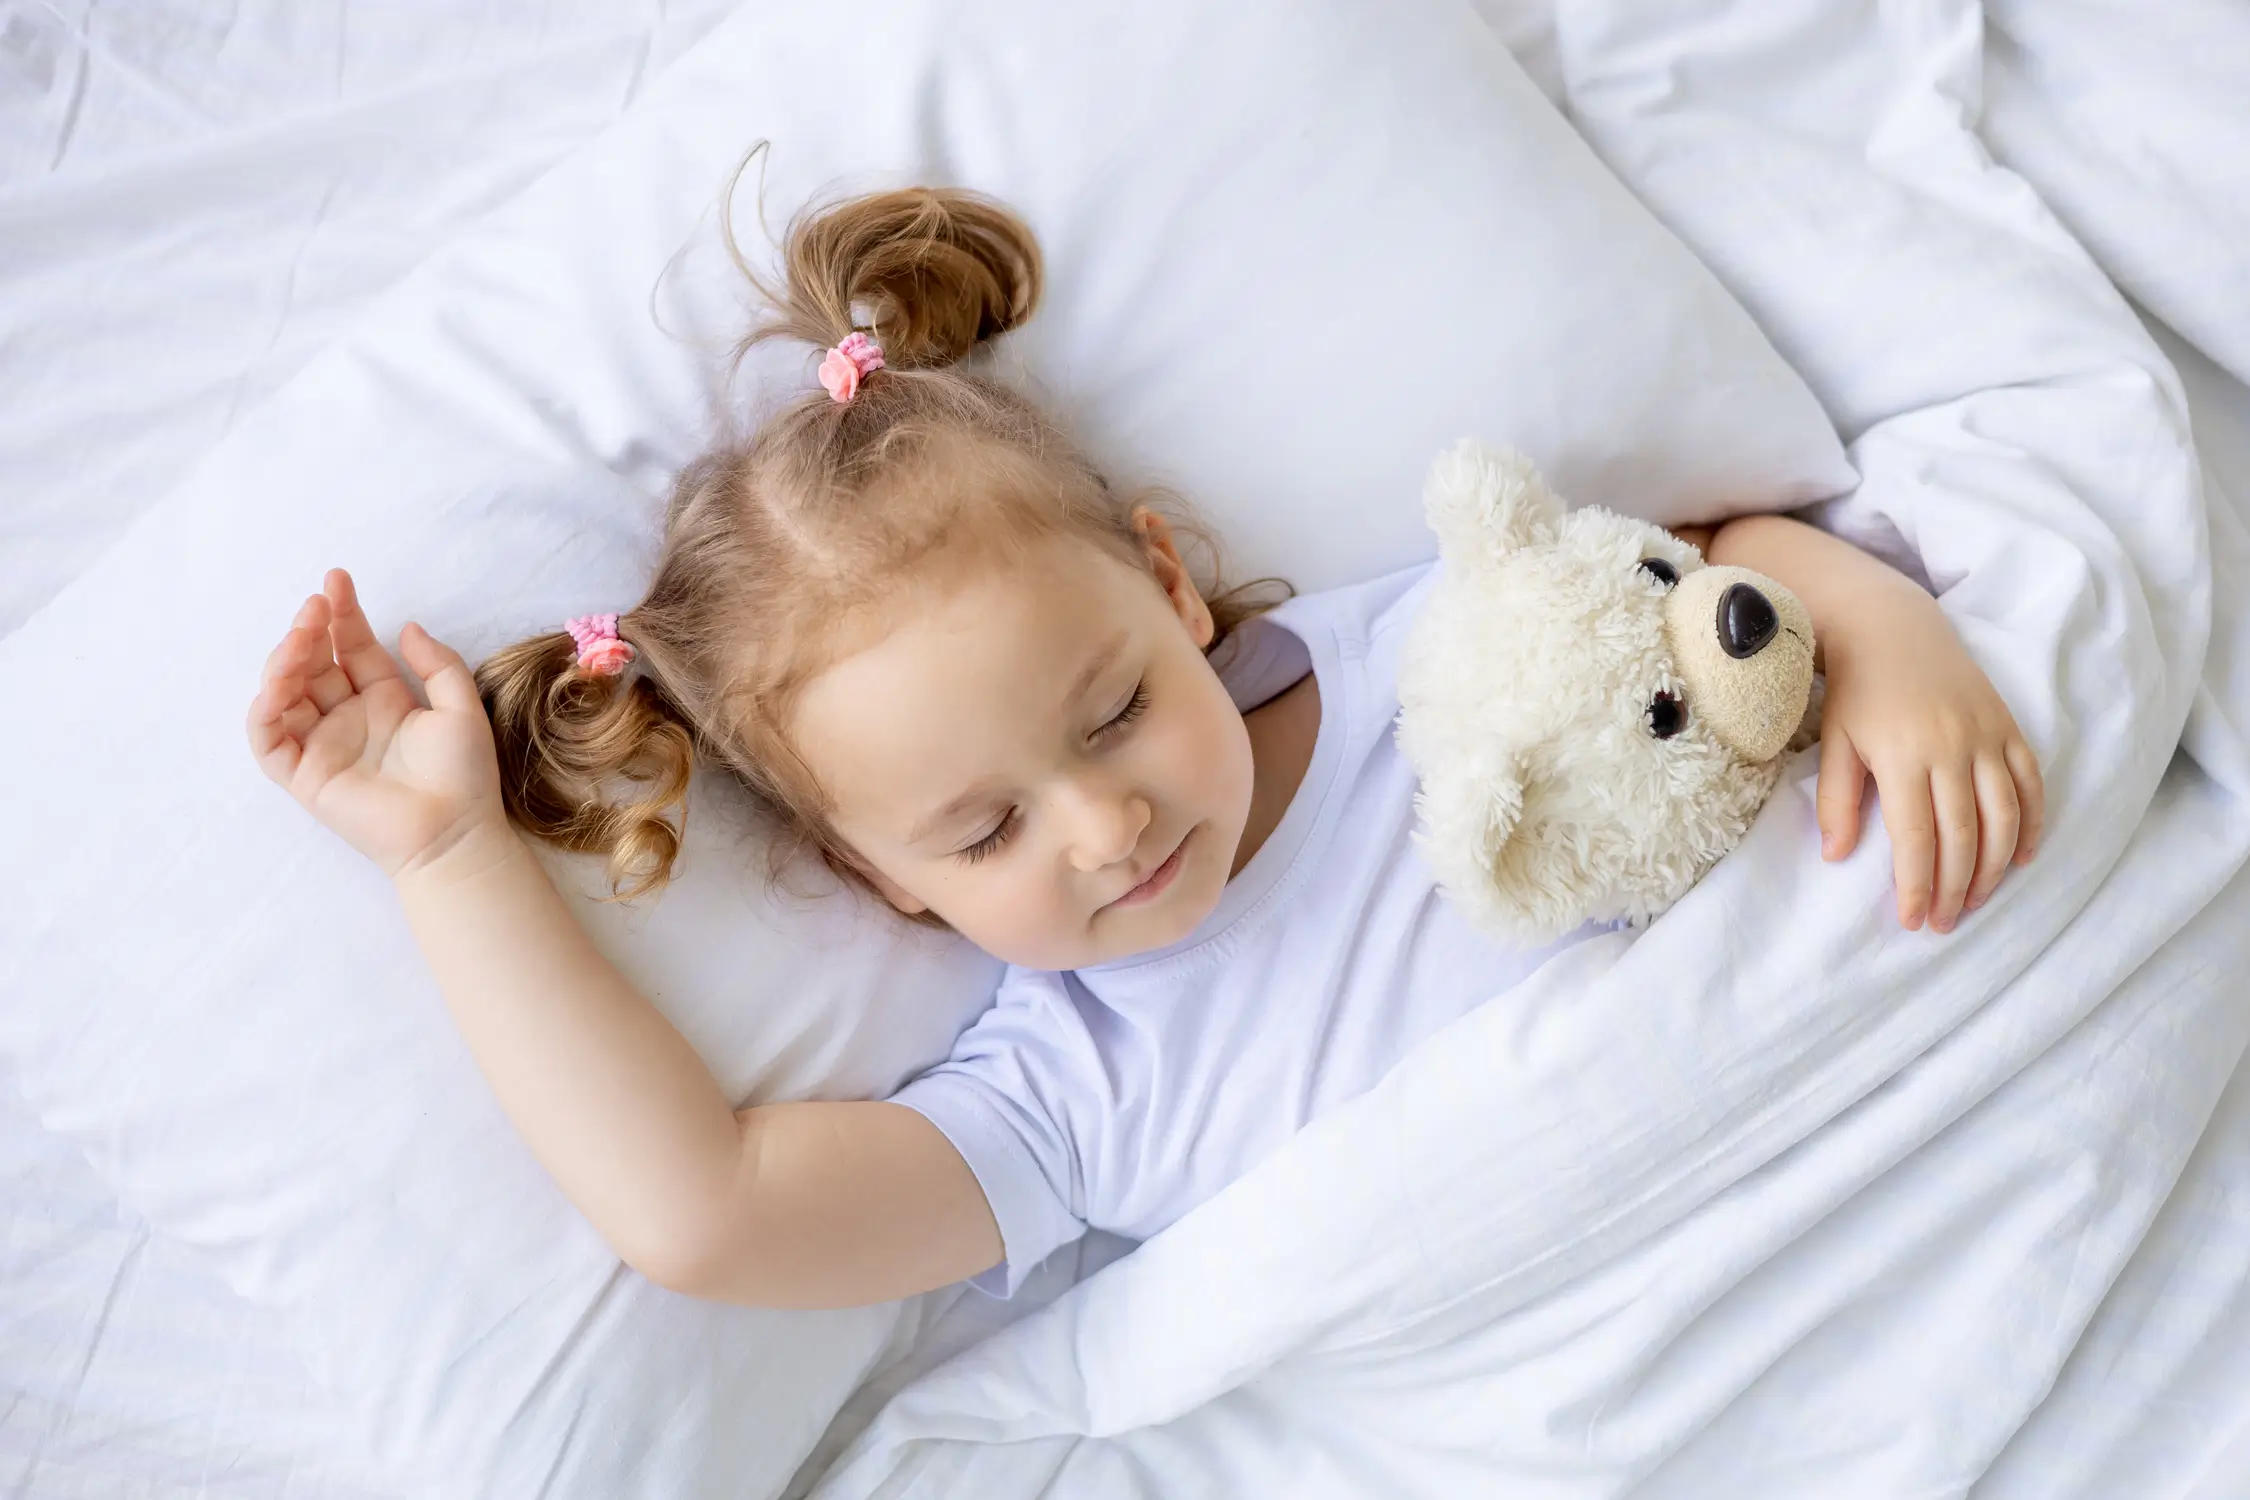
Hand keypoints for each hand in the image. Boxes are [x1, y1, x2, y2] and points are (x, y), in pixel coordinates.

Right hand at [246, 569, 507, 878]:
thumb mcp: (461, 707)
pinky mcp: (304, 775)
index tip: (336, 580)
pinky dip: (265, 710)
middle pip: (313, 664)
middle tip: (315, 605)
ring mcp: (323, 744)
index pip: (351, 647)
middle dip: (308, 631)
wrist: (455, 833)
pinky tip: (279, 684)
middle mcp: (348, 717)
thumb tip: (408, 626)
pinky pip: (269, 738)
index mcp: (384, 699)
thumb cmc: (464, 775)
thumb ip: (438, 664)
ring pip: (284, 694)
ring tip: (301, 638)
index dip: (341, 614)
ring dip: (284, 661)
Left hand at [1817, 579, 2043, 931]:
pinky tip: (2020, 858)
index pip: (1916, 838)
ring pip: (2003, 816)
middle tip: (1944, 922)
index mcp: (1903, 756)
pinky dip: (2031, 824)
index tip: (1913, 921)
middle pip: (1963, 835)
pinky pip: (2030, 783)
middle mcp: (1951, 748)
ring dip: (1994, 867)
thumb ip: (1836, 801)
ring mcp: (1985, 736)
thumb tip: (1836, 857)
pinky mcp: (2008, 726)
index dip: (1917, 886)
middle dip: (1954, 888)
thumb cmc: (1856, 692)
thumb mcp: (1834, 743)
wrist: (1892, 628)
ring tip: (1975, 899)